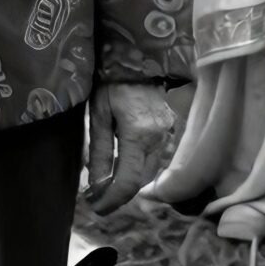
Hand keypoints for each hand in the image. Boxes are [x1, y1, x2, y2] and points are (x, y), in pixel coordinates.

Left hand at [82, 80, 179, 213]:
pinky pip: (154, 160)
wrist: (138, 57)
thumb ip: (98, 151)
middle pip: (140, 182)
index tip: (96, 208)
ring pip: (149, 173)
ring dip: (128, 183)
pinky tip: (122, 167)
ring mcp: (167, 135)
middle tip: (95, 197)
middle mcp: (158, 139)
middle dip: (118, 195)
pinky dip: (138, 169)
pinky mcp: (169, 131)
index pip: (128, 182)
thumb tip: (95, 186)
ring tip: (104, 185)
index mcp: (139, 134)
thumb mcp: (98, 114)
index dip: (112, 201)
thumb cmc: (112, 82)